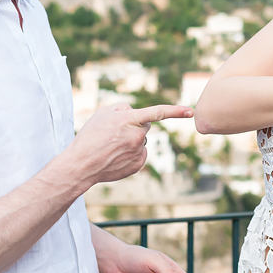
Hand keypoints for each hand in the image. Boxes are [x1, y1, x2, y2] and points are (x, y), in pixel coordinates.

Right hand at [68, 104, 193, 184]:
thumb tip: (134, 111)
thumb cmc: (90, 137)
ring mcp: (138, 151)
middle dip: (136, 126)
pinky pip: (140, 153)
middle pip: (146, 126)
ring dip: (132, 141)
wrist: (81, 165)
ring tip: (111, 147)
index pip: (157, 112)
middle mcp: (137, 136)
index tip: (191, 110)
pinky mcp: (138, 164)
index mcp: (129, 120)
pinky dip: (131, 153)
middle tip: (115, 133)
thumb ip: (123, 108)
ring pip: (141, 141)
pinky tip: (116, 157)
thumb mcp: (102, 113)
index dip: (175, 110)